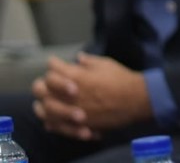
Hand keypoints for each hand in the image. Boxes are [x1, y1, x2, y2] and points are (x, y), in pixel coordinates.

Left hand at [32, 53, 150, 137]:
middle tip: (48, 81)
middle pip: (41, 87)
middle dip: (42, 82)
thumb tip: (78, 57)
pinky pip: (53, 123)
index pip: (53, 67)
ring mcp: (70, 110)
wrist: (135, 101)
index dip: (54, 62)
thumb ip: (88, 61)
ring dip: (42, 102)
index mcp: (76, 76)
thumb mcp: (106, 64)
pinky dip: (49, 119)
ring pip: (44, 107)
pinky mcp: (74, 124)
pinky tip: (51, 116)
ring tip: (45, 99)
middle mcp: (68, 94)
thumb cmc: (122, 79)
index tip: (55, 62)